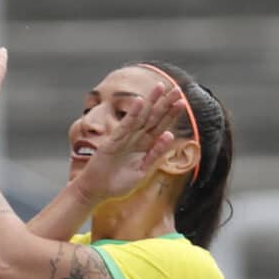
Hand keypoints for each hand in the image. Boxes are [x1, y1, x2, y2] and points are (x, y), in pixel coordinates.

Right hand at [75, 83, 185, 200]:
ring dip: (150, 102)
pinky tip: (139, 102)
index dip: (170, 114)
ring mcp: (123, 138)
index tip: (181, 102)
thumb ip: (155, 154)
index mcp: (144, 146)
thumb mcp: (142, 171)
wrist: (96, 191)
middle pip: (152, 118)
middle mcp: (135, 139)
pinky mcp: (112, 142)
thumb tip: (170, 135)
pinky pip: (124, 126)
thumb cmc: (118, 183)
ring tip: (160, 87)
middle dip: (164, 104)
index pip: (160, 127)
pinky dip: (132, 114)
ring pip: (140, 118)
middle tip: (177, 89)